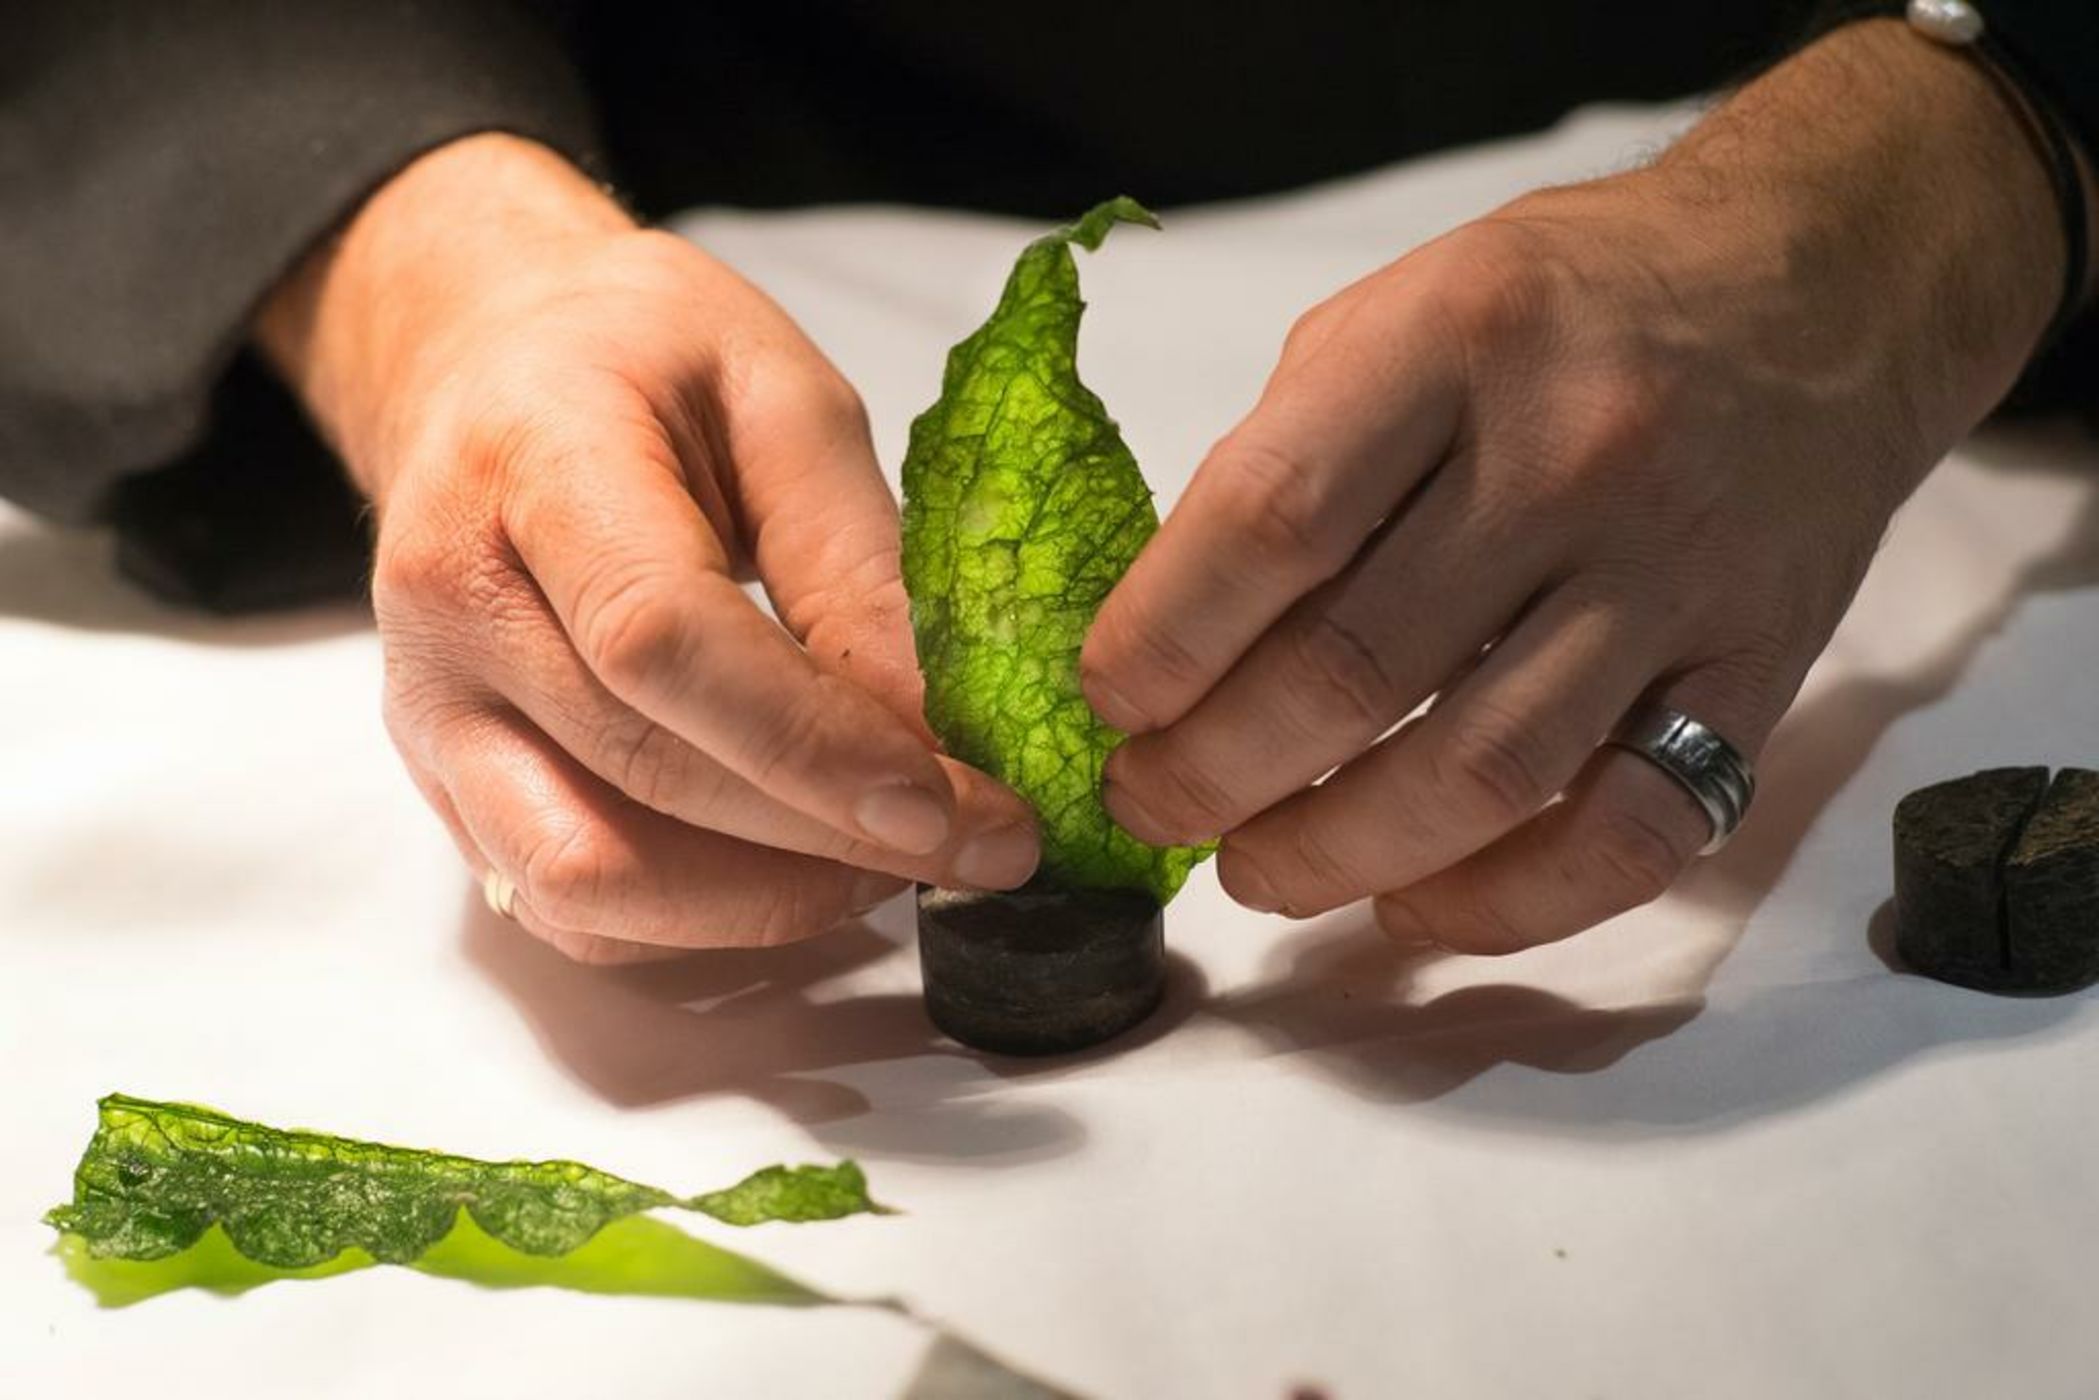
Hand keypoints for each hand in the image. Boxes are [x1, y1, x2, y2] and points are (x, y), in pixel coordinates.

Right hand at [259, 135, 1038, 962]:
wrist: (484, 361)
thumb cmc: (638, 359)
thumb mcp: (781, 398)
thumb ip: (854, 562)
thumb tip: (940, 731)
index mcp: (532, 468)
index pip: (663, 642)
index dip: (815, 743)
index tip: (955, 802)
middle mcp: (455, 607)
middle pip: (645, 776)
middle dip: (838, 838)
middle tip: (984, 846)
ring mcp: (432, 714)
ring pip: (592, 882)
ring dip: (769, 902)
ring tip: (893, 862)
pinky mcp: (447, 787)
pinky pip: (570, 911)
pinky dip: (700, 924)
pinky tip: (801, 873)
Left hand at [1083, 21, 2077, 952]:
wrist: (1814, 288)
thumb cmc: (1565, 303)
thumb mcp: (1399, 313)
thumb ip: (1288, 459)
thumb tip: (1174, 640)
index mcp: (1454, 344)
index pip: (1273, 521)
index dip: (1164, 639)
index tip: (1108, 699)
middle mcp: (1573, 457)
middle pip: (1354, 671)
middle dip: (1214, 771)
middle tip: (1151, 803)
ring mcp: (1677, 574)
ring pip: (1482, 776)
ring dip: (1333, 854)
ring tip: (1254, 868)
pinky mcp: (1761, 670)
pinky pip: (1630, 834)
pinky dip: (1506, 904)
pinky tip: (1412, 903)